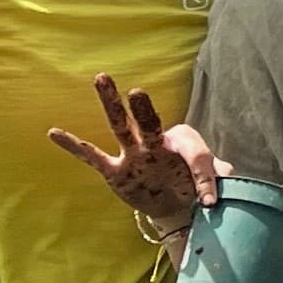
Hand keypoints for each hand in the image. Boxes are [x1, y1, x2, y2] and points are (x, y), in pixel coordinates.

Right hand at [50, 73, 226, 228]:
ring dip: (112, 105)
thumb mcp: (213, 185)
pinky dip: (74, 146)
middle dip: (144, 109)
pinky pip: (92, 157)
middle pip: (149, 122)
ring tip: (101, 79)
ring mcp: (134, 154)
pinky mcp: (116, 171)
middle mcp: (156, 143)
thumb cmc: (193, 186)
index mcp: (184, 143)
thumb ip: (221, 177)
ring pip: (121, 126)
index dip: (205, 178)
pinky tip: (54, 133)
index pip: (194, 154)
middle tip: (138, 91)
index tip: (210, 202)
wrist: (174, 204)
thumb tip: (229, 175)